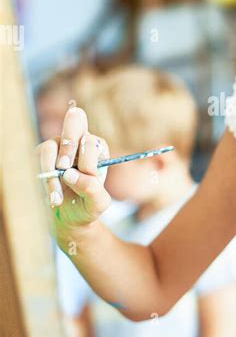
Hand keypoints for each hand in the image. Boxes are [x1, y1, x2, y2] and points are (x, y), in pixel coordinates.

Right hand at [36, 105, 110, 231]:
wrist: (69, 217)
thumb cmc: (87, 206)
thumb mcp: (98, 203)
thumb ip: (91, 189)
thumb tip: (69, 175)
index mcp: (97, 149)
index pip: (92, 141)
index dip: (86, 157)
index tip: (82, 174)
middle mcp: (79, 141)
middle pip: (75, 119)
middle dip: (68, 144)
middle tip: (64, 167)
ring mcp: (58, 146)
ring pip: (51, 146)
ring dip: (52, 173)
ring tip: (58, 198)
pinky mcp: (41, 156)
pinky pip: (37, 159)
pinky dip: (43, 180)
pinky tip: (52, 197)